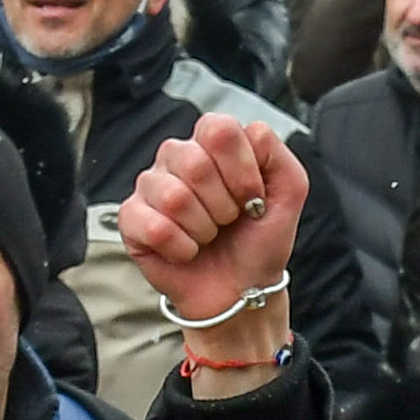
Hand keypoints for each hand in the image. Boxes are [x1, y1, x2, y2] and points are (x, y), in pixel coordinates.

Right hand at [121, 112, 307, 393]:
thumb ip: (278, 153)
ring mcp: (150, 186)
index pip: (218, 130)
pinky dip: (181, 248)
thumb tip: (253, 131)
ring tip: (209, 236)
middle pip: (194, 163)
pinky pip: (154, 227)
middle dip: (224, 205)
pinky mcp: (131, 219)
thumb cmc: (260, 238)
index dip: (242, 170)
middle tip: (229, 221)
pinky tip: (188, 251)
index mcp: (211, 142)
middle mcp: (177, 156)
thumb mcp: (289, 192)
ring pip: (173, 197)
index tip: (253, 198)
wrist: (242, 289)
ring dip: (203, 228)